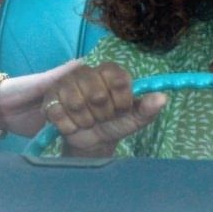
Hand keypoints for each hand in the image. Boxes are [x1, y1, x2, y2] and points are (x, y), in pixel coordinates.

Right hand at [41, 61, 166, 155]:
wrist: (92, 140)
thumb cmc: (115, 123)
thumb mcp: (135, 119)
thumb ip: (148, 108)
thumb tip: (162, 99)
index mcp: (110, 71)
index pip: (118, 79)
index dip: (121, 100)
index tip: (121, 110)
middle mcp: (86, 71)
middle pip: (97, 94)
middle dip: (102, 114)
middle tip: (102, 118)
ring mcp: (66, 83)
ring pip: (77, 104)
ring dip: (86, 121)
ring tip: (89, 121)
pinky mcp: (50, 98)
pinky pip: (59, 113)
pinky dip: (69, 126)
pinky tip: (73, 124)